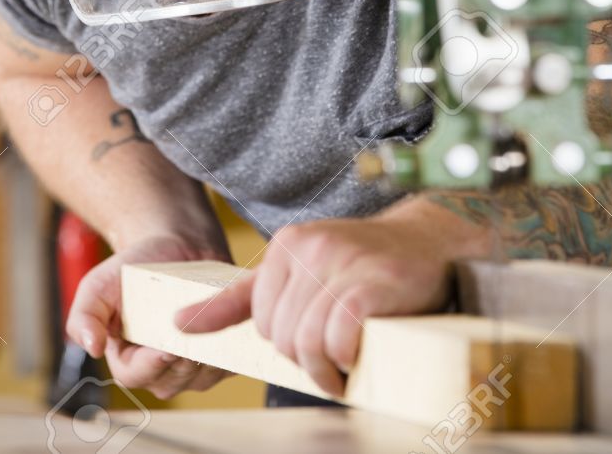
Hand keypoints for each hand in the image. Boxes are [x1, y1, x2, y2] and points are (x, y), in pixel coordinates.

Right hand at [65, 233, 233, 398]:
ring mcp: (192, 369)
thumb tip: (90, 348)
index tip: (166, 348)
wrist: (176, 248)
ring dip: (210, 355)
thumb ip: (83, 316)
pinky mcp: (220, 357)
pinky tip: (231, 327)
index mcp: (126, 361)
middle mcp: (160, 372)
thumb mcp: (98, 285)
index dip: (151, 365)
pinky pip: (228, 363)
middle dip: (184, 359)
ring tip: (215, 329)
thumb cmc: (134, 268)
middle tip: (196, 335)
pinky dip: (231, 349)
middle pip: (173, 378)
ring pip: (203, 375)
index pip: (137, 375)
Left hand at [173, 212, 457, 396]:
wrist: (433, 243)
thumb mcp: (301, 272)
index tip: (314, 341)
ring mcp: (342, 264)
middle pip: (282, 336)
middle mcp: (311, 248)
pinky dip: (347, 360)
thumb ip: (239, 299)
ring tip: (347, 363)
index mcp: (288, 245)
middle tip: (336, 356)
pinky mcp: (371, 285)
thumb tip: (178, 322)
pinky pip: (338, 339)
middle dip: (308, 358)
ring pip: (307, 342)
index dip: (288, 341)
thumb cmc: (366, 265)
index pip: (262, 320)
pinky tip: (361, 356)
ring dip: (327, 368)